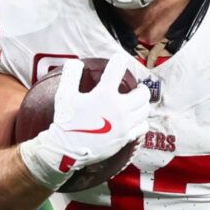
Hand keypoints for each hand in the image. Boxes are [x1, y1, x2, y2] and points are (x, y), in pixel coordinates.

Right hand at [17, 58, 149, 190]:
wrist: (68, 150)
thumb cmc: (66, 121)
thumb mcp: (64, 95)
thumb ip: (70, 75)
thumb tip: (75, 62)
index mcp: (104, 95)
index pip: (117, 70)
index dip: (118, 61)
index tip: (119, 59)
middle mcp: (119, 109)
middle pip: (142, 94)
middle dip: (141, 88)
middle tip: (136, 87)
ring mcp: (124, 125)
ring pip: (145, 110)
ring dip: (143, 104)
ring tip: (137, 102)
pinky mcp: (125, 138)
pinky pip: (142, 127)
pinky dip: (141, 121)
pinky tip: (135, 119)